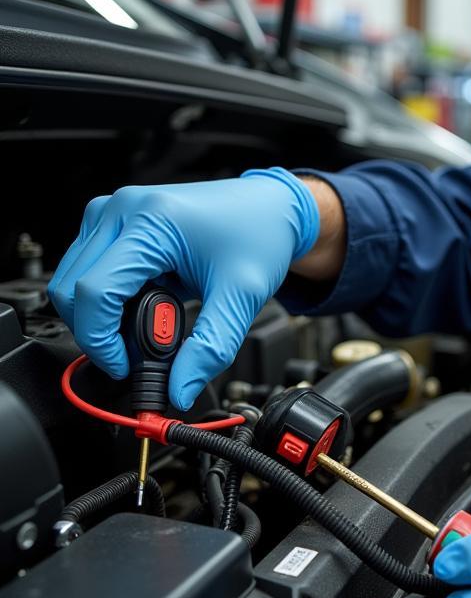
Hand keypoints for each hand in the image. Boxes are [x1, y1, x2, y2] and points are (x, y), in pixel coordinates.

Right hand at [48, 168, 318, 410]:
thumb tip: (179, 390)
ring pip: (72, 279)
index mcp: (151, 222)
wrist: (271, 207)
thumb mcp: (242, 295)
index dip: (101, 341)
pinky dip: (107, 295)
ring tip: (152, 321)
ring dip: (101, 313)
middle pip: (71, 288)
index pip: (94, 291)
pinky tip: (147, 299)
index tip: (125, 366)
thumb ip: (211, 347)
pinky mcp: (116, 219)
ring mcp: (115, 210)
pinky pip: (88, 267)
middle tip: (137, 353)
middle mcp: (124, 208)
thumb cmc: (260, 235)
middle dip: (97, 331)